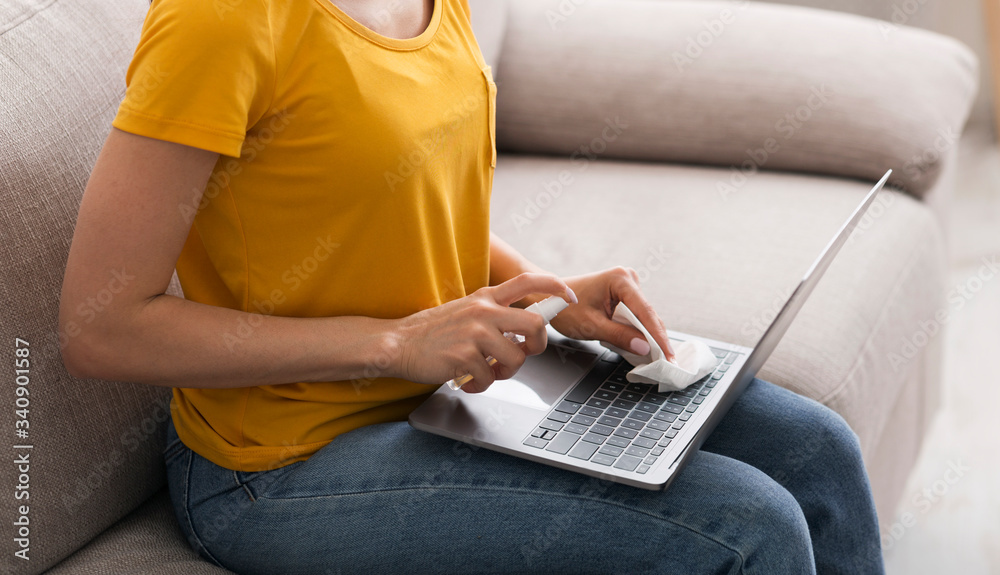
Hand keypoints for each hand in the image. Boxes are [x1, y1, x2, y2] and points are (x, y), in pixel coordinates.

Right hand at [393, 273, 575, 392]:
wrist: (399, 343)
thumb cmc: (434, 331)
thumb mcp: (466, 310)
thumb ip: (494, 315)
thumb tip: (525, 331)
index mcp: (486, 298)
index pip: (528, 281)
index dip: (554, 287)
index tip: (568, 297)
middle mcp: (483, 312)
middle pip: (536, 324)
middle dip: (538, 345)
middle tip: (525, 353)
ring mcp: (474, 333)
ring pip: (516, 358)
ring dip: (505, 373)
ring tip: (487, 372)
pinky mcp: (464, 356)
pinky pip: (489, 378)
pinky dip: (480, 385)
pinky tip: (466, 380)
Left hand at [545, 267, 674, 360]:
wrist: (549, 297)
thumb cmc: (565, 308)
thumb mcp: (591, 326)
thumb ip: (619, 336)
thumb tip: (645, 347)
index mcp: (620, 280)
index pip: (645, 312)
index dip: (659, 336)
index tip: (669, 356)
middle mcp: (627, 278)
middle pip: (648, 314)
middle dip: (656, 338)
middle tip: (667, 362)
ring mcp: (627, 285)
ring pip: (644, 316)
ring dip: (648, 335)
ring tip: (659, 358)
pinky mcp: (624, 294)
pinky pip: (636, 315)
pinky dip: (638, 330)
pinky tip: (644, 346)